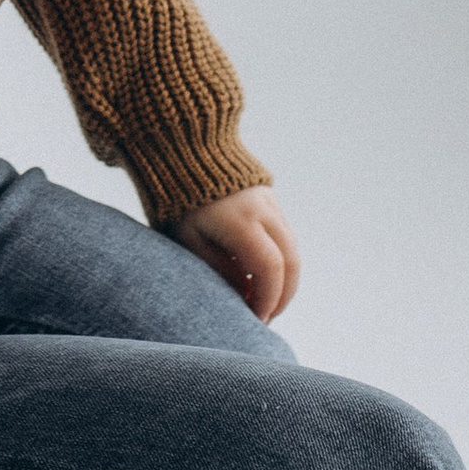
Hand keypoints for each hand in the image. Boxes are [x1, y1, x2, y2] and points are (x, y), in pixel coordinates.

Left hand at [169, 186, 299, 321]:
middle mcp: (262, 208)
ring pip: (292, 246)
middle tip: (266, 317)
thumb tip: (247, 295)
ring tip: (263, 299)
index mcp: (240, 220)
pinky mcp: (269, 196)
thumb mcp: (188, 240)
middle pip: (291, 259)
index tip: (258, 319)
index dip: (270, 298)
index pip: (270, 267)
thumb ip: (219, 269)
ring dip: (285, 277)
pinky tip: (259, 272)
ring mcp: (269, 199)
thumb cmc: (176, 201)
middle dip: (284, 294)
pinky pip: (284, 232)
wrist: (181, 150)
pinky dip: (281, 257)